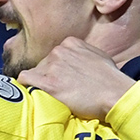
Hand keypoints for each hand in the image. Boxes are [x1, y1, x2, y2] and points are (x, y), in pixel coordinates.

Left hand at [17, 38, 134, 119]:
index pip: (54, 55)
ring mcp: (52, 66)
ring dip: (40, 85)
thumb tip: (77, 61)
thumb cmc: (111, 79)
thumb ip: (83, 54)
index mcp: (70, 43)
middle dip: (49, 77)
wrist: (115, 93)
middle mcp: (59, 51)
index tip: (63, 81)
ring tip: (51, 97)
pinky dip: (26, 87)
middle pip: (43, 64)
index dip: (57, 70)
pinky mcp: (48, 83)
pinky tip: (33, 95)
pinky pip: (24, 80)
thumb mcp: (99, 56)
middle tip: (60, 92)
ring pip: (34, 73)